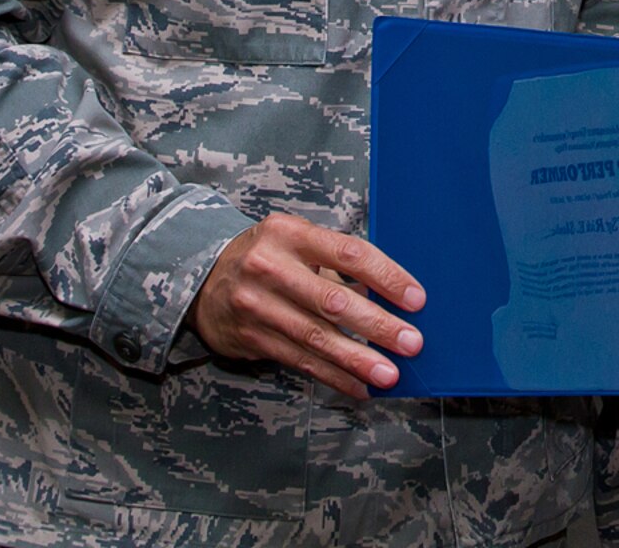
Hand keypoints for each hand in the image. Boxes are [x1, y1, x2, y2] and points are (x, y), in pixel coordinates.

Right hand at [191, 212, 425, 398]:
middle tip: (410, 342)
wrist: (202, 281)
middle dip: (377, 325)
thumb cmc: (266, 257)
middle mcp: (270, 267)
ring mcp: (258, 305)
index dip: (386, 276)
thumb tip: (389, 295)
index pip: (349, 253)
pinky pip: (300, 360)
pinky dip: (333, 375)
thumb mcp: (295, 242)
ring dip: (357, 359)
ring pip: (316, 337)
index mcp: (290, 233)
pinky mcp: (252, 338)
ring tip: (389, 373)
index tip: (415, 298)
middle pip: (333, 301)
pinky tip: (358, 385)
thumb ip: (335, 263)